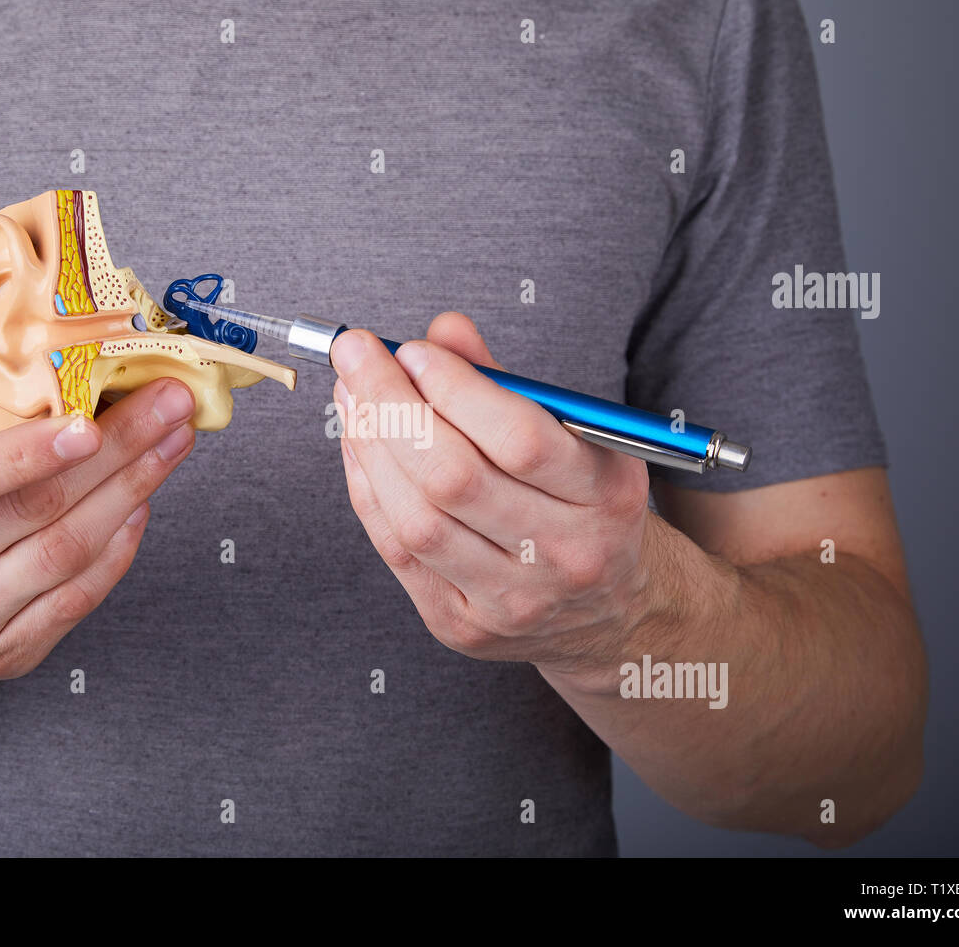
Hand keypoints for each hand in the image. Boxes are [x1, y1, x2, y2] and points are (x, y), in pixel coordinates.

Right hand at [0, 378, 195, 681]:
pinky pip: (80, 596)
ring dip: (133, 491)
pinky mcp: (5, 655)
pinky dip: (121, 545)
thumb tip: (92, 382)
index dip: (28, 455)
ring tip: (172, 444)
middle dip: (117, 451)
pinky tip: (143, 501)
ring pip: (68, 552)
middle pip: (35, 510)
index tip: (91, 425)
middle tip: (170, 407)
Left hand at [331, 313, 655, 681]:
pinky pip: (397, 553)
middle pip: (454, 479)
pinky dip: (369, 491)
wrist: (607, 610)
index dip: (454, 388)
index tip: (413, 349)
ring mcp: (511, 601)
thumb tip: (442, 331)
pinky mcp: (462, 627)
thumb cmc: (582, 504)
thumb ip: (508, 383)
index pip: (519, 439)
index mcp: (606, 497)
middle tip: (356, 355)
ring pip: (417, 520)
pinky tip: (358, 446)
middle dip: (391, 406)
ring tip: (352, 396)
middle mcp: (564, 555)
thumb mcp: (577, 438)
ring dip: (370, 446)